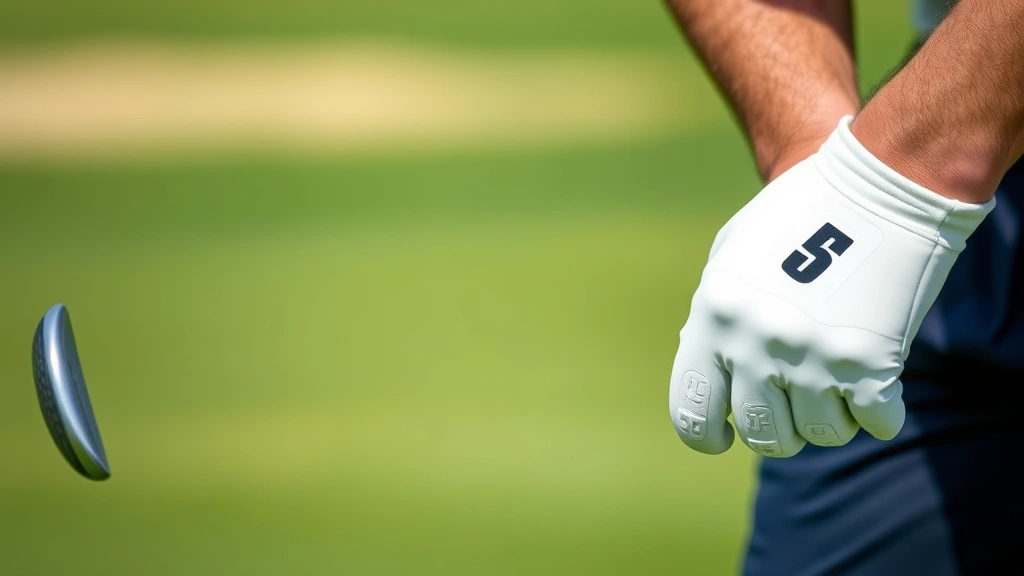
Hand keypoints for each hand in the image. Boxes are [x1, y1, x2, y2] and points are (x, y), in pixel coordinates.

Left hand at [669, 116, 993, 456]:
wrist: (877, 183)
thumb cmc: (799, 218)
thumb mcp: (733, 260)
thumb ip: (717, 319)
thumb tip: (712, 380)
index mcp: (714, 316)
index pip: (691, 410)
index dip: (705, 435)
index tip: (722, 438)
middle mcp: (755, 342)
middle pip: (762, 435)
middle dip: (779, 433)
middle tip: (793, 411)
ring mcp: (812, 354)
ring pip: (821, 433)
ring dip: (832, 417)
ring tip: (838, 380)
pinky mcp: (869, 360)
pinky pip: (875, 421)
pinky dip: (881, 411)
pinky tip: (879, 381)